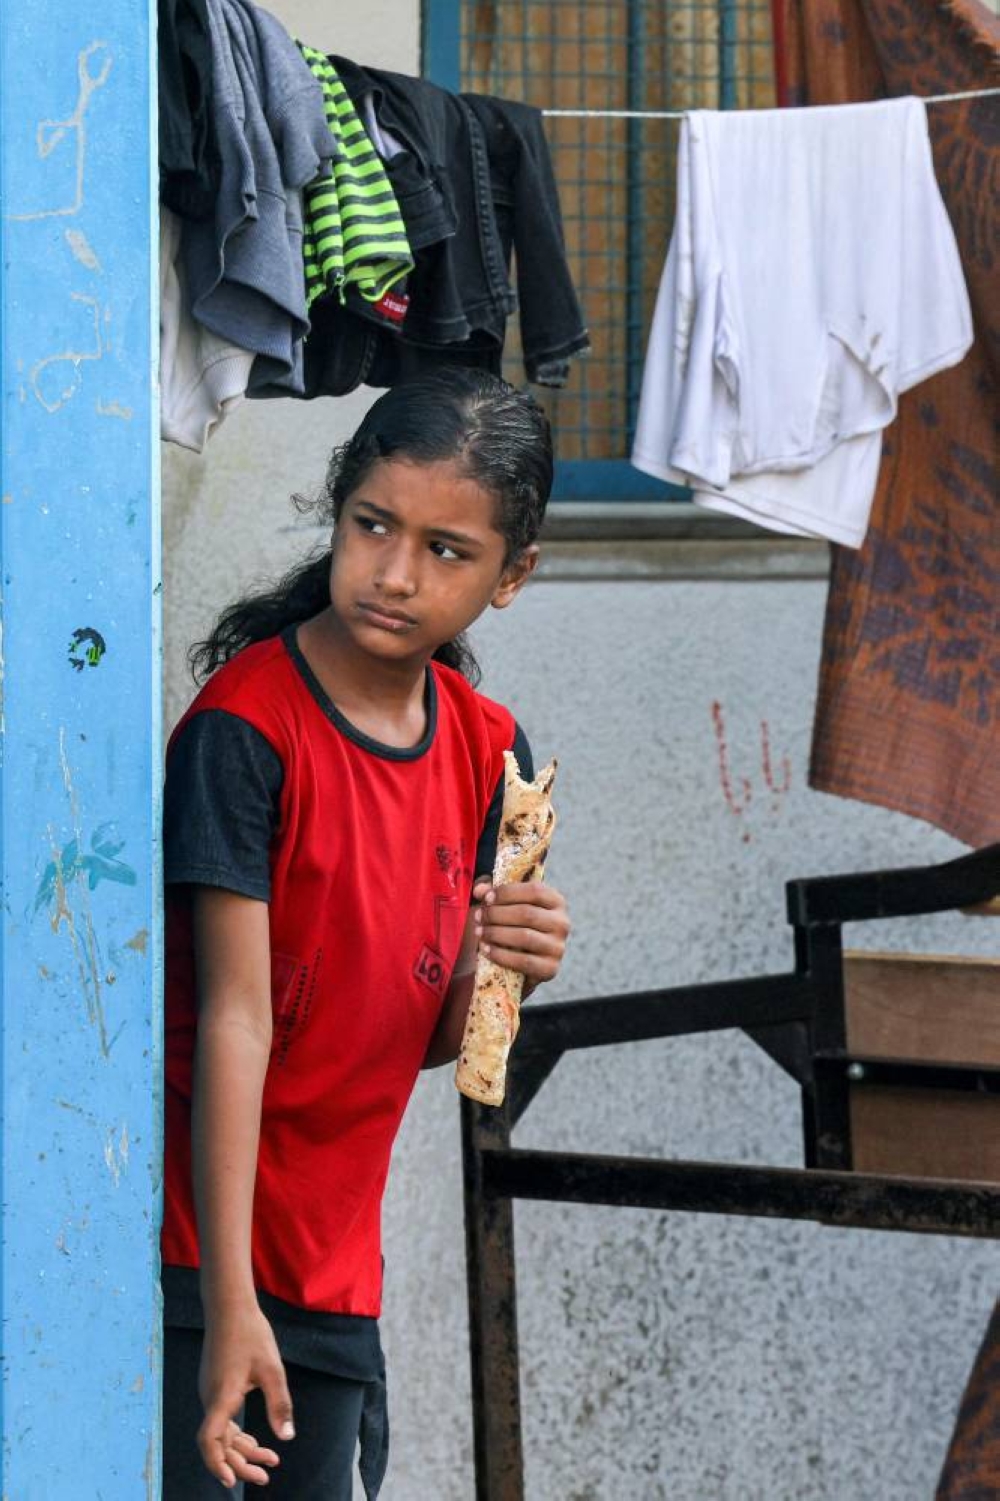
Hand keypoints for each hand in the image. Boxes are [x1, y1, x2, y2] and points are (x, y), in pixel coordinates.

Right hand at [197, 1303, 293, 1487]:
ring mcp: (210, 1392)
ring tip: (269, 1460)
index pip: (209, 1440)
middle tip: (266, 1476)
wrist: (229, 1306)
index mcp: (221, 1397)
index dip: (217, 1464)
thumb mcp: (272, 1370)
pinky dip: (236, 1434)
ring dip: (242, 1449)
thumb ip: (279, 1404)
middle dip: (240, 1464)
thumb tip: (286, 1438)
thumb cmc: (251, 1334)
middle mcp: (210, 1398)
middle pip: (218, 1443)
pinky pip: (221, 1420)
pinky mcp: (214, 1386)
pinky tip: (254, 1438)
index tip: (231, 1482)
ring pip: (221, 1432)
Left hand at [472, 877, 569, 994]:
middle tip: (478, 917)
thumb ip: (491, 893)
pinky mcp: (550, 969)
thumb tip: (480, 890)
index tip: (486, 898)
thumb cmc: (511, 926)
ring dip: (496, 933)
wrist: (519, 965)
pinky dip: (500, 955)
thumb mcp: (503, 905)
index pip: (535, 891)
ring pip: (525, 936)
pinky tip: (485, 949)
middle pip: (527, 913)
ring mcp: (558, 947)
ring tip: (479, 932)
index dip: (508, 892)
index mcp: (556, 901)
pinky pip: (523, 961)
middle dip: (497, 914)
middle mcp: (562, 923)